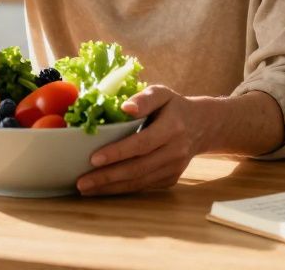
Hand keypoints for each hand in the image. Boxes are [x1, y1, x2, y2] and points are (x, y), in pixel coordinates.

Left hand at [76, 85, 202, 195]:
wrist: (202, 126)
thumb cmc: (174, 106)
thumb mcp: (162, 93)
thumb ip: (144, 99)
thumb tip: (125, 108)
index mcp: (172, 128)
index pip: (141, 143)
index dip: (118, 152)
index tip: (93, 158)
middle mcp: (175, 152)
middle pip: (138, 168)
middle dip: (108, 177)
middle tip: (82, 182)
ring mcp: (174, 168)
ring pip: (139, 182)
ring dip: (111, 188)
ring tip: (86, 189)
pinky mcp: (171, 179)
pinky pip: (144, 187)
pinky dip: (122, 189)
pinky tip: (103, 188)